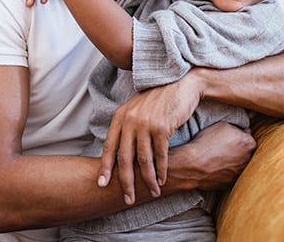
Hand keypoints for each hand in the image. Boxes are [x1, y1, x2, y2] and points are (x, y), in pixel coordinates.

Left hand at [98, 76, 201, 204]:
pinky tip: (162, 180)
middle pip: (124, 158)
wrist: (181, 84)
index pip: (108, 146)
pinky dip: (161, 170)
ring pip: (143, 160)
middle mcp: (130, 120)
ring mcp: (145, 124)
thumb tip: (119, 150)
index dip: (105, 167)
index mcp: (120, 116)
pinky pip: (160, 155)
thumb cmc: (159, 99)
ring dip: (148, 179)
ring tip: (153, 193)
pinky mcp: (162, 127)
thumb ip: (127, 125)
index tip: (102, 184)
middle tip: (128, 199)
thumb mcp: (137, 108)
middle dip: (126, 182)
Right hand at [169, 122, 255, 191]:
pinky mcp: (230, 183)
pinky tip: (214, 166)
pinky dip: (224, 171)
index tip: (230, 137)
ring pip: (238, 165)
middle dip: (238, 150)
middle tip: (224, 147)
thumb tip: (242, 131)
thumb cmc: (207, 142)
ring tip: (217, 157)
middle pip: (246, 153)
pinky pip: (230, 175)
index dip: (239, 137)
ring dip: (231, 161)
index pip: (249, 138)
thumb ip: (237, 128)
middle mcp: (248, 159)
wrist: (194, 164)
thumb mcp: (222, 125)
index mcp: (248, 144)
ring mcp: (239, 173)